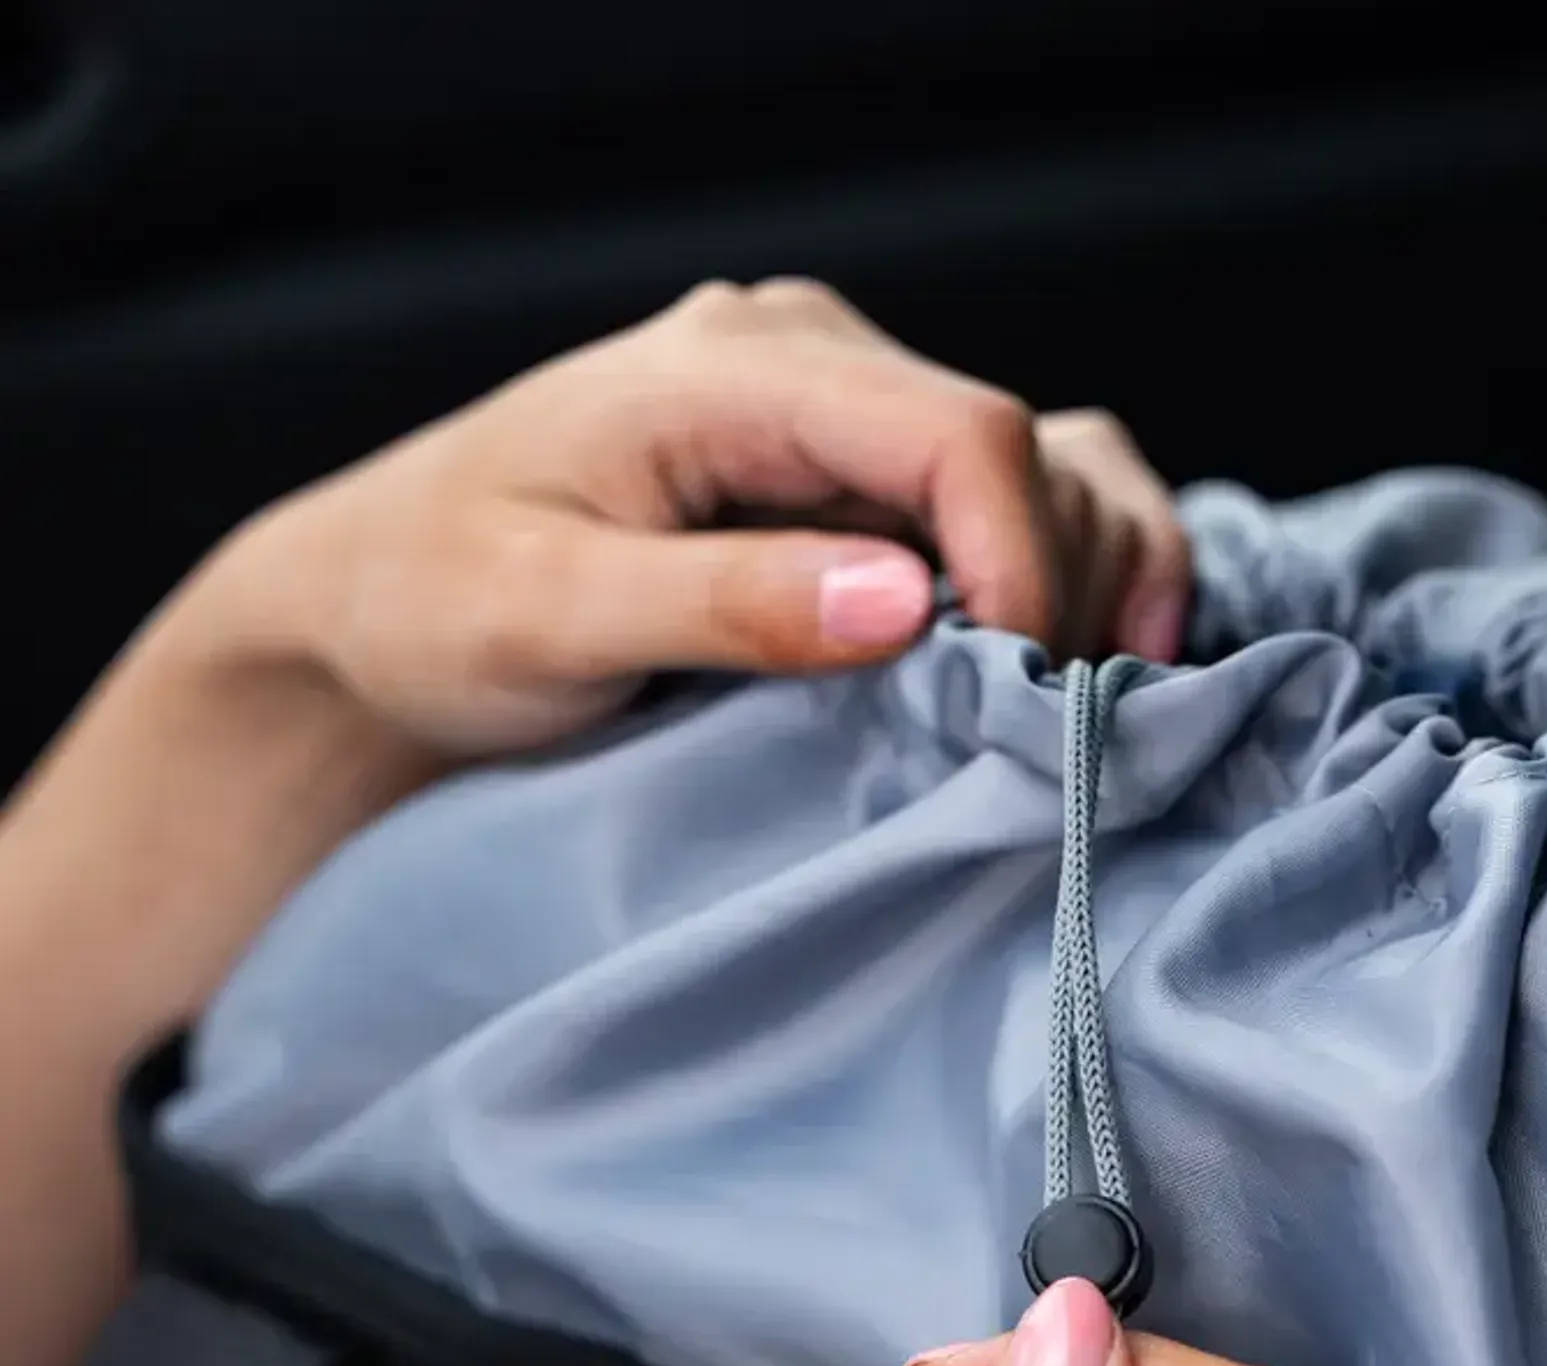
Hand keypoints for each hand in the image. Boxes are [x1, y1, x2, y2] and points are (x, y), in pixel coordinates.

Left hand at [234, 277, 1190, 757]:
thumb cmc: (434, 607)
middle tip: (1038, 745)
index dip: (1024, 567)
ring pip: (1055, 474)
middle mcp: (814, 365)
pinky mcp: (861, 486)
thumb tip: (907, 601)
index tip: (1021, 704)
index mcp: (741, 368)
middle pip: (1032, 455)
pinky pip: (1020, 508)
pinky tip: (1071, 671)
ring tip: (1068, 716)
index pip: (960, 434)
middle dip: (1065, 598)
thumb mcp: (551, 619)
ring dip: (1094, 589)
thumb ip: (726, 603)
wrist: (377, 609)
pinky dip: (1075, 583)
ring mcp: (846, 422)